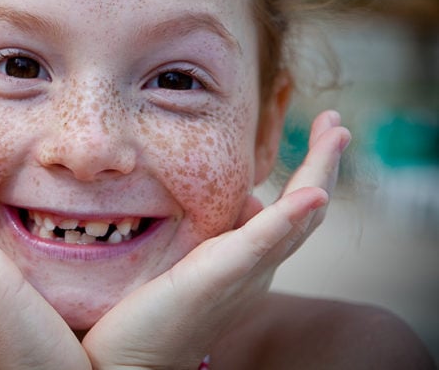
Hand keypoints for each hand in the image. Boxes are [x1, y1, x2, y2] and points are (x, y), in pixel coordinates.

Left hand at [82, 111, 350, 369]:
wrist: (132, 360)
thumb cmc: (155, 311)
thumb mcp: (196, 259)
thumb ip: (225, 233)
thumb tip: (250, 199)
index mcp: (251, 261)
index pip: (292, 210)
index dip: (312, 171)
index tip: (320, 130)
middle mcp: (259, 268)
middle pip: (307, 210)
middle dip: (325, 163)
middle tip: (337, 124)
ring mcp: (245, 272)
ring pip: (297, 219)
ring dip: (320, 173)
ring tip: (335, 134)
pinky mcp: (221, 276)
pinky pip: (263, 242)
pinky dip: (290, 216)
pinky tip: (311, 192)